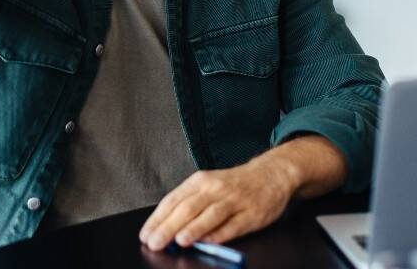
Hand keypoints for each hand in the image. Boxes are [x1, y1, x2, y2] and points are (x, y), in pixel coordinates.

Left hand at [138, 158, 295, 250]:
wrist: (271, 173)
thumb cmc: (234, 184)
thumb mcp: (209, 186)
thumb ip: (189, 204)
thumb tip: (166, 228)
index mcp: (200, 181)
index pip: (173, 200)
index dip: (158, 218)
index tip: (146, 234)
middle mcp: (215, 188)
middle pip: (189, 207)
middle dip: (169, 226)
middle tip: (155, 242)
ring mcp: (234, 200)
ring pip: (211, 214)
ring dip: (195, 228)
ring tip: (180, 240)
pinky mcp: (252, 213)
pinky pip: (234, 225)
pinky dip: (221, 234)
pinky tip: (209, 242)